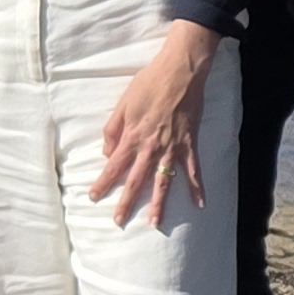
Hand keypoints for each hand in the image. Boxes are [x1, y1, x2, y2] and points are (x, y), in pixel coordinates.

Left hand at [88, 21, 220, 230]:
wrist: (178, 71)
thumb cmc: (148, 84)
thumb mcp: (123, 104)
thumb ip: (113, 129)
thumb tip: (108, 152)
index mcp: (132, 137)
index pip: (113, 166)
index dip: (103, 183)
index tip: (93, 197)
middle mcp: (150, 147)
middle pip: (135, 180)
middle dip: (126, 203)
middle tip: (118, 221)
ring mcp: (171, 148)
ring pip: (163, 181)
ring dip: (158, 203)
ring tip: (154, 222)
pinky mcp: (189, 144)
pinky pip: (194, 170)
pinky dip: (197, 187)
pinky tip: (200, 204)